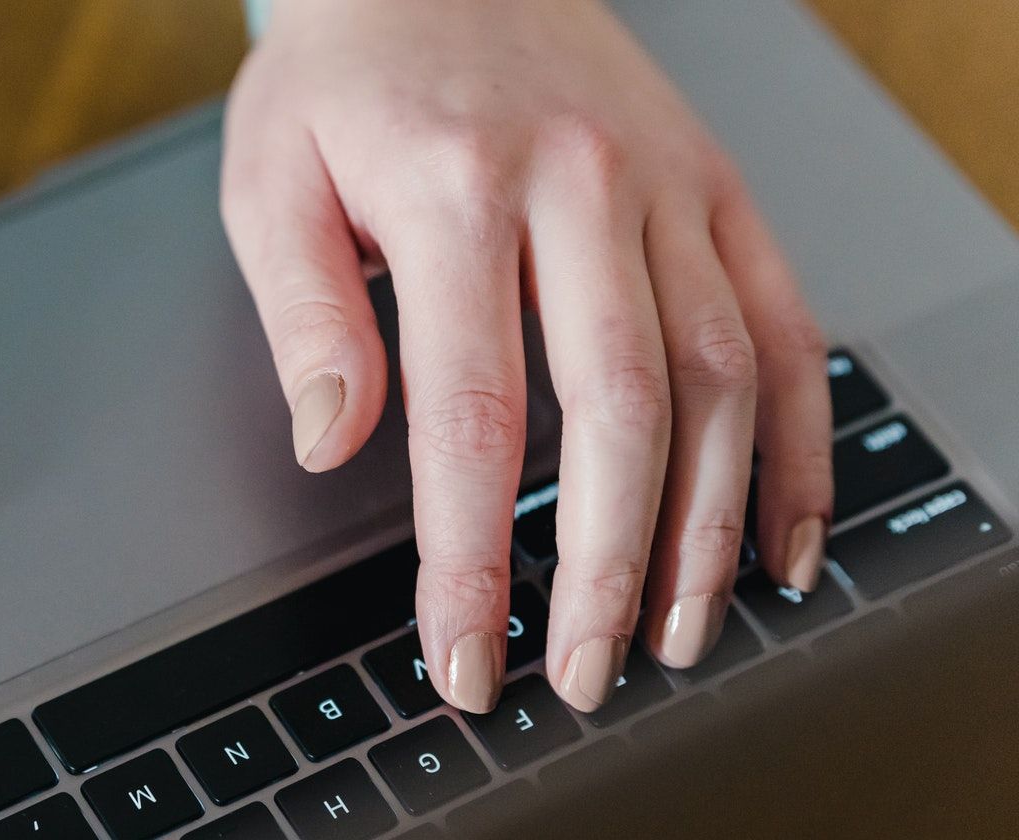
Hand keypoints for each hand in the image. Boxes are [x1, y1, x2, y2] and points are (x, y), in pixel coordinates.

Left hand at [221, 0, 831, 711]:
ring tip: (681, 633)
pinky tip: (782, 531)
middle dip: (603, 565)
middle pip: (617, 409)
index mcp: (451, 191)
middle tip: (580, 671)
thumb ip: (305, 314)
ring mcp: (662, 183)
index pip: (467, 415)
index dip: (468, 558)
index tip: (462, 653)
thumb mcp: (270, 177)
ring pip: (716, 375)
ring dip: (708, 524)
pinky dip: (797, 438)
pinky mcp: (715, 185)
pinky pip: (782, 321)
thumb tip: (331, 441)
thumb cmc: (345, 73)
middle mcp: (575, 185)